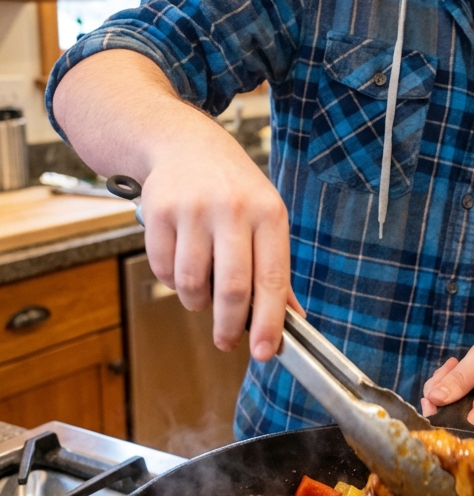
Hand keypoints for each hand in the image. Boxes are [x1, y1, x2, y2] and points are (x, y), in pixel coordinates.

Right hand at [141, 122, 301, 360]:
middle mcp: (233, 210)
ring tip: (202, 290)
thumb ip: (276, 269)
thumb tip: (292, 319)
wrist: (183, 143)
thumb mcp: (265, 216)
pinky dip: (171, 282)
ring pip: (192, 284)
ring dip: (197, 301)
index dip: (268, 322)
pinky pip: (163, 270)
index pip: (272, 279)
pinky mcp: (159, 213)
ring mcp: (193, 210)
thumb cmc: (232, 188)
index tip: (263, 353)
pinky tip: (181, 263)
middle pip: (232, 288)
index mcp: (268, 213)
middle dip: (229, 326)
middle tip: (226, 341)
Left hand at [421, 329, 473, 435]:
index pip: (450, 425)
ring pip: (456, 421)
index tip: (435, 383)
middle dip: (440, 395)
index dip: (435, 408)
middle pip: (451, 424)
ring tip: (456, 368)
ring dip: (448, 395)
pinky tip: (464, 380)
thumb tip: (432, 400)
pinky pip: (467, 418)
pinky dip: (459, 399)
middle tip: (449, 367)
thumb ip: (457, 380)